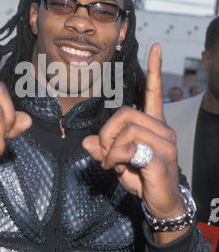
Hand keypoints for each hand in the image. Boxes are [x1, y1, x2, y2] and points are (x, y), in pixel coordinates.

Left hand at [83, 44, 185, 242]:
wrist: (162, 203)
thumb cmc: (142, 178)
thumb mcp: (119, 162)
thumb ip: (104, 149)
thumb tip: (86, 143)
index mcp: (153, 124)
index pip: (154, 92)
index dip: (154, 69)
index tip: (156, 47)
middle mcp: (162, 129)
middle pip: (125, 113)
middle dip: (107, 133)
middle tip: (106, 152)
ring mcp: (164, 142)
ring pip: (126, 130)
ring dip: (111, 149)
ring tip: (112, 163)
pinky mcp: (161, 157)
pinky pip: (129, 149)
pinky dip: (115, 159)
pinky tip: (117, 169)